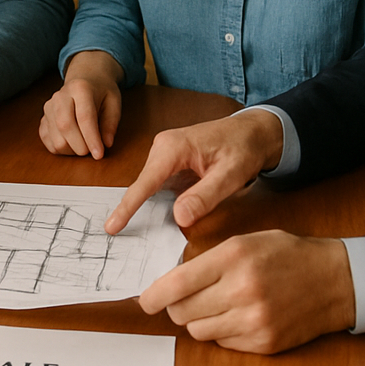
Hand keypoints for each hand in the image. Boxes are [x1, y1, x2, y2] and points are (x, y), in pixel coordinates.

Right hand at [40, 51, 122, 158]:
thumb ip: (111, 123)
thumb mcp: (113, 103)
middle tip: (92, 151)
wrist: (84, 80)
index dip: (92, 138)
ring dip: (72, 150)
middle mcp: (60, 96)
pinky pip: (48, 143)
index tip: (99, 155)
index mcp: (80, 88)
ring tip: (84, 144)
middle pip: (65, 127)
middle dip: (81, 147)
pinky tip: (73, 143)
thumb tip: (106, 144)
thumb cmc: (101, 93)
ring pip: (56, 139)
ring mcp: (48, 108)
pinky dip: (62, 150)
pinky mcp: (43, 120)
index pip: (84, 117)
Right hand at [105, 109, 282, 233]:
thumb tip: (179, 218)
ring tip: (126, 228)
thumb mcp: (231, 175)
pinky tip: (150, 217)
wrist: (253, 131)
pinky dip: (153, 200)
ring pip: (148, 186)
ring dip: (142, 207)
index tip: (111, 226)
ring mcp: (164, 153)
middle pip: (143, 185)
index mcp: (174, 147)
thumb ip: (205, 196)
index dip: (128, 207)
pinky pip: (157, 184)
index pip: (145, 182)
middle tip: (116, 234)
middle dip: (131, 209)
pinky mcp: (169, 161)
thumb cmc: (244, 148)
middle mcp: (162, 147)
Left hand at [139, 232, 355, 352]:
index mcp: (234, 258)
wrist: (335, 280)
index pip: (178, 283)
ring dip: (200, 319)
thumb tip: (172, 281)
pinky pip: (223, 343)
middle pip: (183, 311)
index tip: (145, 301)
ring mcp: (254, 321)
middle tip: (184, 299)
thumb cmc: (287, 254)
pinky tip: (238, 315)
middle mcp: (242, 291)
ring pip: (199, 330)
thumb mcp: (247, 241)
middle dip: (176, 306)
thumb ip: (210, 259)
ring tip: (218, 304)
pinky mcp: (264, 343)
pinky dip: (222, 331)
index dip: (154, 295)